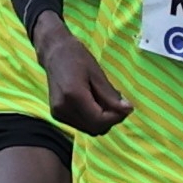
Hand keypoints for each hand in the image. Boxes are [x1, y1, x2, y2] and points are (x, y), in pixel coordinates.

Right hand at [37, 20, 130, 137]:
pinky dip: (92, 118)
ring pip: (88, 129)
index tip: (127, 108)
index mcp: (73, 96)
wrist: (54, 53)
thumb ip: (111, 96)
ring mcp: (58, 114)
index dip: (116, 118)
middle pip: (94, 128)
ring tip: (105, 100)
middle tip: (118, 103)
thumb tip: (128, 110)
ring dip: (102, 120)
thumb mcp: (97, 74)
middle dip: (110, 119)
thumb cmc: (77, 58)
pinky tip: (94, 103)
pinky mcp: (57, 115)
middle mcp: (63, 109)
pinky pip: (81, 124)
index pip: (99, 120)